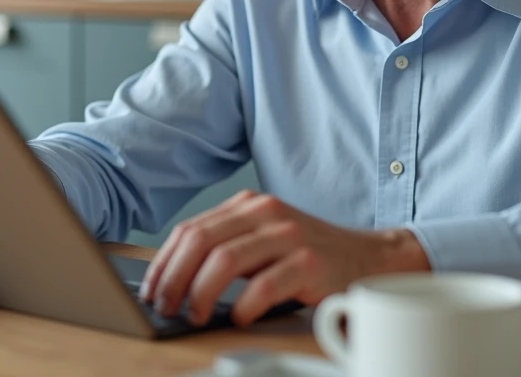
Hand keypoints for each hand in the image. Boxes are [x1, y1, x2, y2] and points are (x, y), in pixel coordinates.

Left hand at [140, 190, 429, 326]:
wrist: (370, 258)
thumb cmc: (309, 255)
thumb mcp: (264, 241)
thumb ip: (227, 248)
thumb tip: (173, 279)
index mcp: (249, 205)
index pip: (190, 230)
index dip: (163, 263)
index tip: (151, 291)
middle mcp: (266, 213)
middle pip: (200, 241)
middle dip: (174, 278)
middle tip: (166, 306)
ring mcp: (289, 235)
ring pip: (225, 259)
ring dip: (201, 292)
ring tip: (196, 314)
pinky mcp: (310, 262)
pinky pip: (266, 284)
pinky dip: (245, 304)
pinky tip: (240, 317)